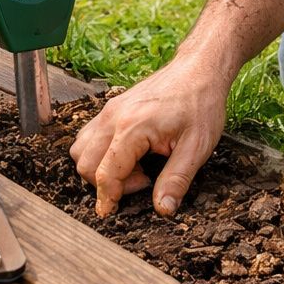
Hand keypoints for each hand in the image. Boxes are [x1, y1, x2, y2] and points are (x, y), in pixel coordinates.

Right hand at [70, 59, 227, 217]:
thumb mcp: (197, 148)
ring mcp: (109, 110)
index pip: (106, 173)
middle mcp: (113, 117)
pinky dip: (100, 153)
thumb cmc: (201, 104)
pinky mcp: (112, 108)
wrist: (200, 69)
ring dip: (99, 168)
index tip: (110, 214)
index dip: (107, 198)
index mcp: (132, 127)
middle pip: (85, 163)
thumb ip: (176, 180)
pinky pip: (90, 136)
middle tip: (142, 182)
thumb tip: (163, 209)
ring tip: (135, 169)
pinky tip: (131, 155)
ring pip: (81, 149)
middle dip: (105, 183)